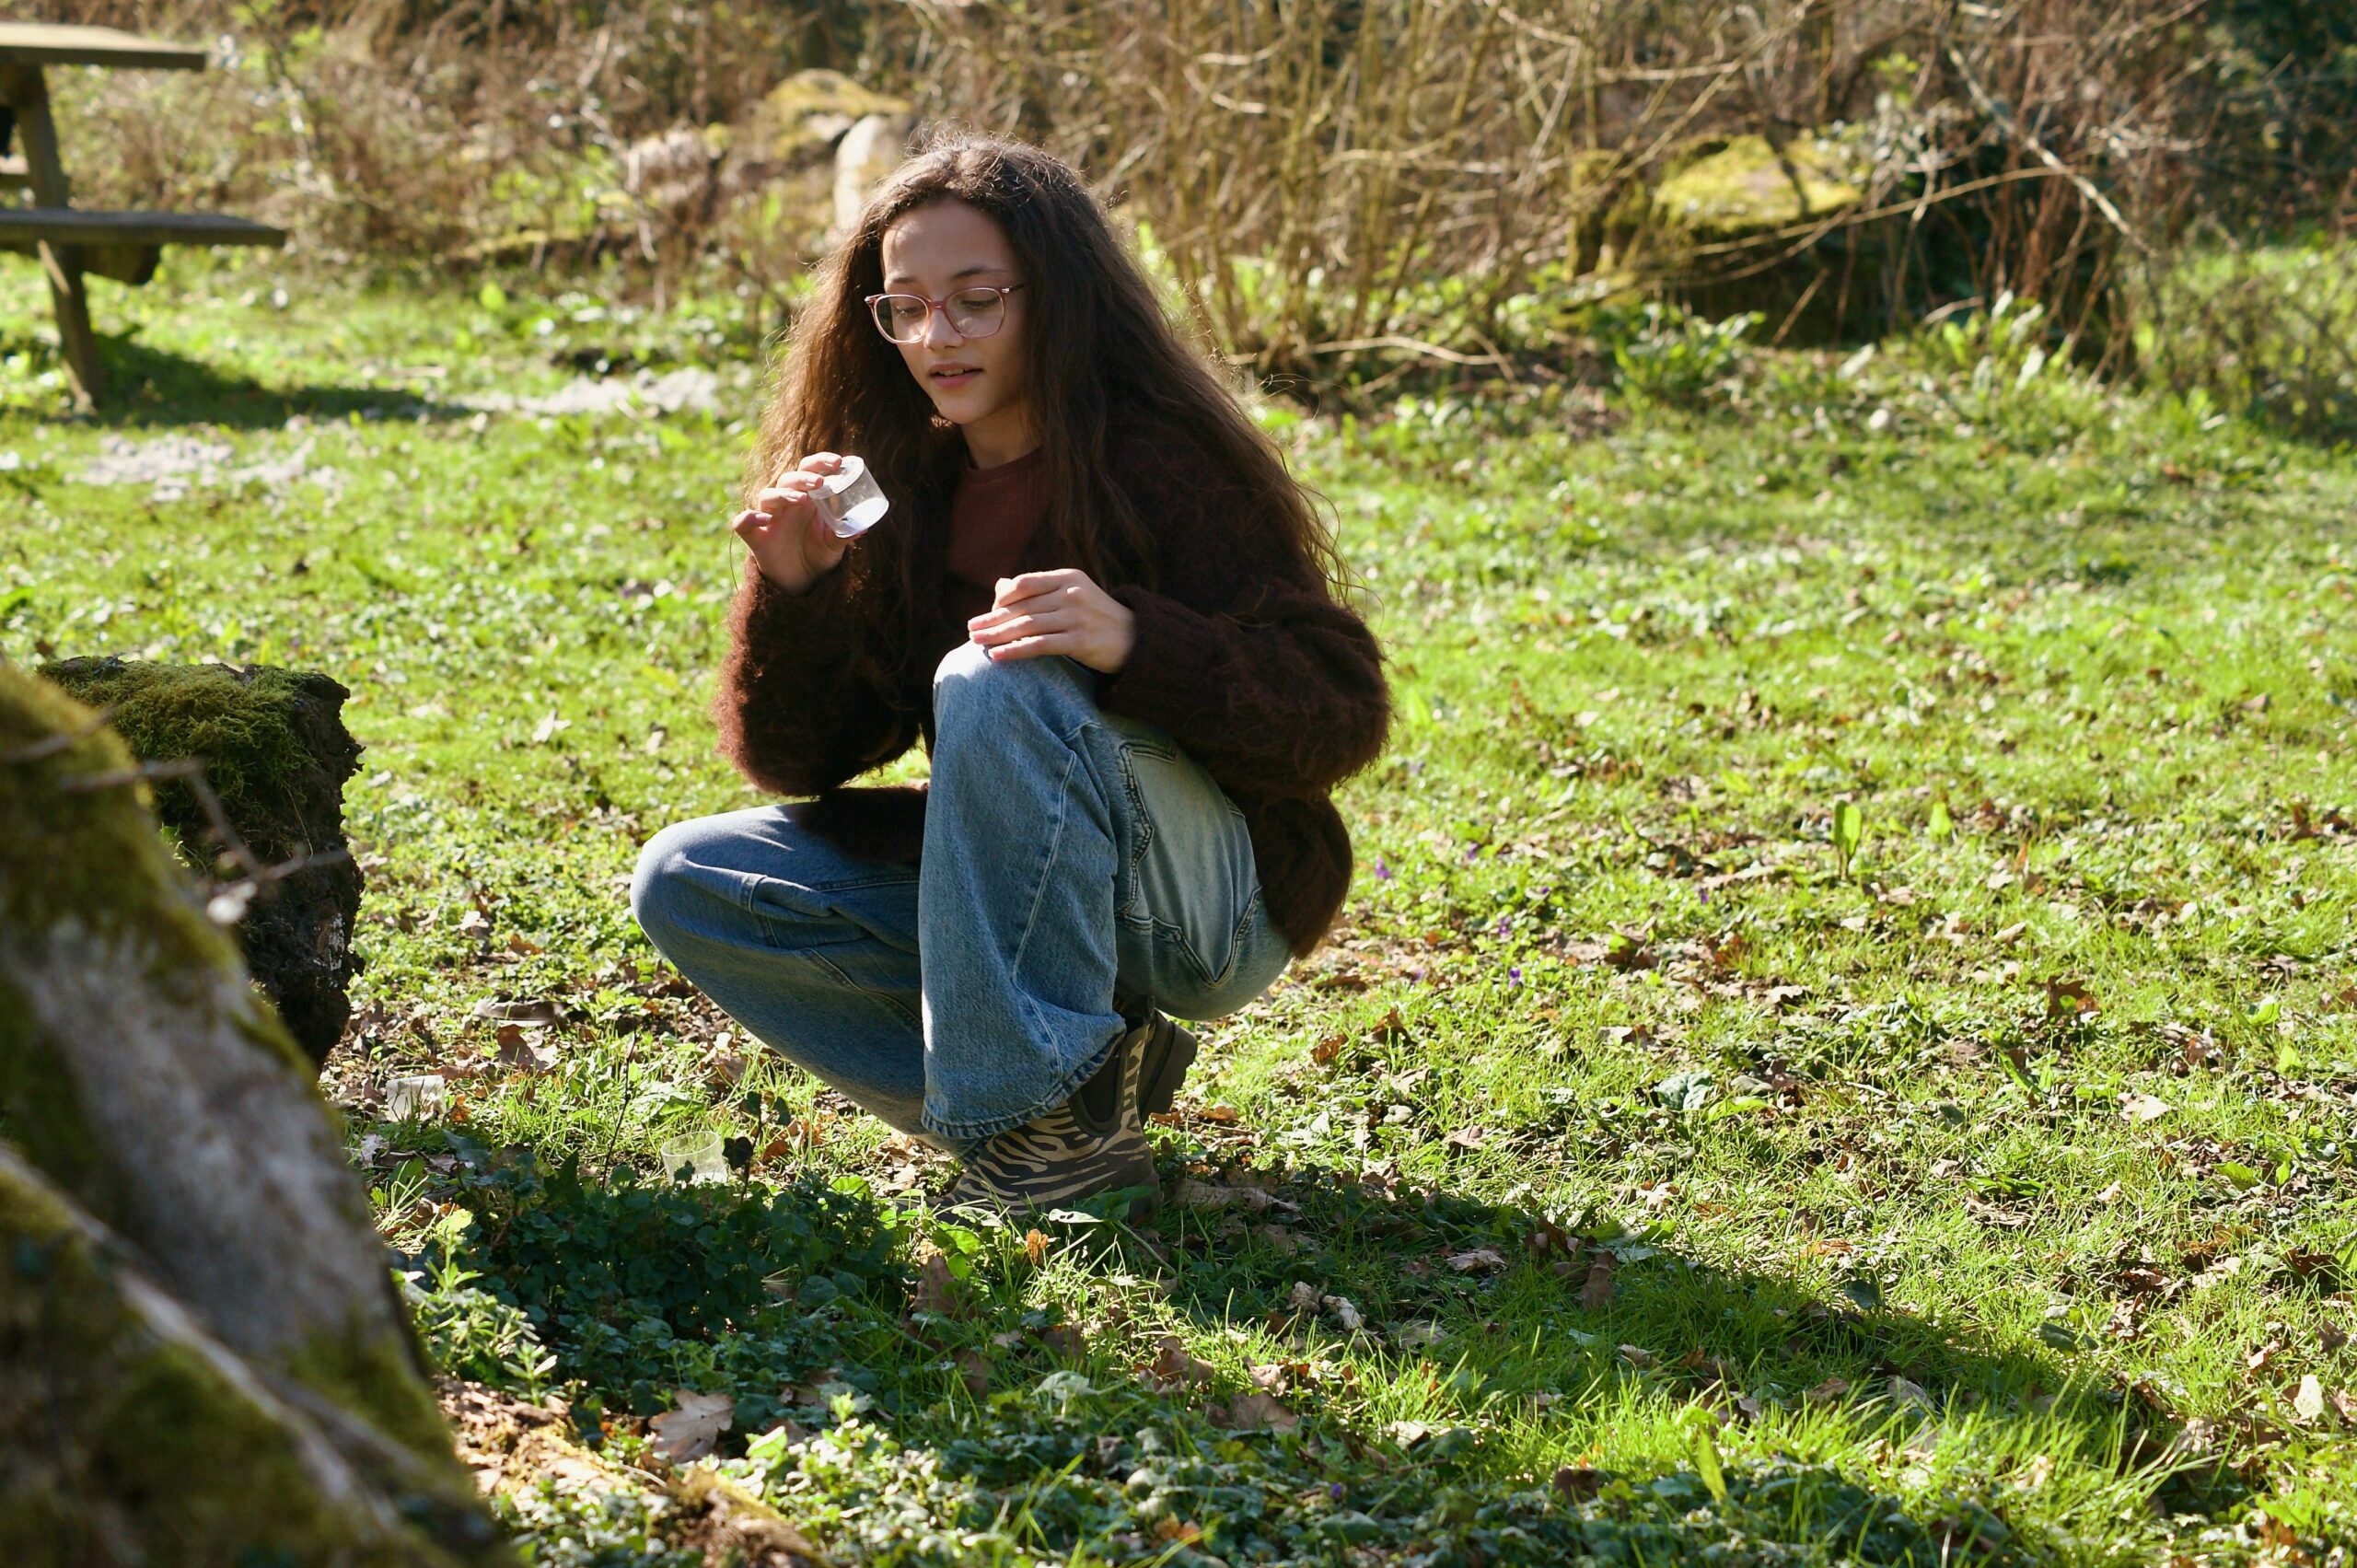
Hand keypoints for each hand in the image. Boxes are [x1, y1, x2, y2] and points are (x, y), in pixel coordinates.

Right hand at [732, 452, 852, 593]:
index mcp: (807, 498)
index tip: (838, 462)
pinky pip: (743, 522)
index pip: (810, 469)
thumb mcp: (834, 545)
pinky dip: (750, 518)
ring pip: (768, 495)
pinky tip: (765, 519)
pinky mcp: (756, 537)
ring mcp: (769, 518)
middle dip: (803, 476)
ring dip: (783, 494)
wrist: (802, 581)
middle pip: (789, 479)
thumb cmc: (818, 554)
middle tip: (820, 481)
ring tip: (801, 499)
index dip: (821, 461)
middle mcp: (786, 503)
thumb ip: (844, 534)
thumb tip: (863, 527)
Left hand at [967, 569, 1135, 673]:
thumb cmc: (1098, 617)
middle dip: (993, 619)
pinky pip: (1039, 645)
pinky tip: (998, 656)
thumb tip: (1001, 585)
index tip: (987, 613)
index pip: (1024, 583)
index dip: (1001, 599)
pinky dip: (1015, 651)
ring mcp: (1076, 617)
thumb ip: (1039, 589)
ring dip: (997, 635)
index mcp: (1068, 577)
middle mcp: (1072, 593)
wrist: (1135, 639)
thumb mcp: (1073, 593)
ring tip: (977, 643)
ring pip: (1027, 626)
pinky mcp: (1080, 641)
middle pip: (1022, 607)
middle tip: (972, 630)